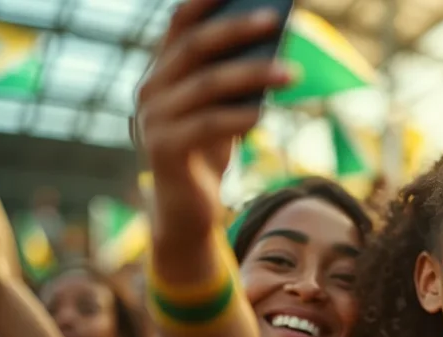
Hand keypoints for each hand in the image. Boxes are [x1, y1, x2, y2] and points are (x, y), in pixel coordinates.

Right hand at [136, 0, 291, 241]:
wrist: (185, 211)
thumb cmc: (207, 153)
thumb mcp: (220, 109)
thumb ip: (234, 78)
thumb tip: (274, 42)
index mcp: (161, 72)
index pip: (179, 24)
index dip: (205, 0)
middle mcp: (150, 89)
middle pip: (194, 47)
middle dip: (237, 30)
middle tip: (275, 20)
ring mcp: (152, 119)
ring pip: (207, 85)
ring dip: (253, 75)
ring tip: (292, 73)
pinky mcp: (163, 150)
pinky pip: (208, 126)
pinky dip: (239, 117)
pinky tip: (265, 114)